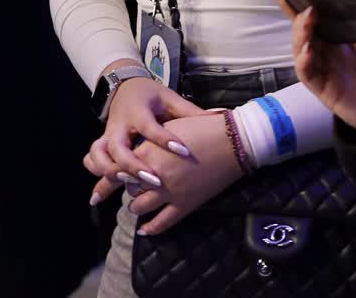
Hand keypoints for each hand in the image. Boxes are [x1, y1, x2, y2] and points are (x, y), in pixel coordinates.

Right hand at [84, 76, 205, 207]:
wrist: (125, 87)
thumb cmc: (152, 96)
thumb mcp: (170, 99)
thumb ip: (190, 112)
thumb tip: (219, 117)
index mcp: (139, 111)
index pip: (150, 127)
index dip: (165, 140)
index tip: (183, 152)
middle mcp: (120, 124)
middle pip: (119, 146)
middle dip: (133, 165)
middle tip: (153, 181)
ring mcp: (108, 134)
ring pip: (98, 154)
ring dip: (110, 171)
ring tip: (126, 186)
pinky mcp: (102, 144)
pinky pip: (92, 160)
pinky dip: (96, 175)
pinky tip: (99, 195)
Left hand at [124, 113, 243, 234]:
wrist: (232, 141)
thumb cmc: (204, 127)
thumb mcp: (172, 126)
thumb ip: (153, 139)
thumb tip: (140, 150)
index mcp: (150, 150)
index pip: (124, 166)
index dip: (124, 169)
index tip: (126, 170)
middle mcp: (155, 173)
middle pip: (130, 187)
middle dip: (131, 187)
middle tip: (134, 186)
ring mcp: (169, 191)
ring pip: (139, 207)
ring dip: (136, 206)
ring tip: (137, 205)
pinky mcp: (184, 204)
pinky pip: (161, 223)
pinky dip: (150, 228)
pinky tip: (144, 230)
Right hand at [276, 0, 355, 137]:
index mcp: (345, 37)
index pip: (320, 17)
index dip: (303, 2)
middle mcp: (331, 51)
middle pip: (304, 30)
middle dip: (296, 15)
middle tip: (303, 4)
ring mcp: (326, 70)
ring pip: (301, 49)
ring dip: (300, 35)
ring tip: (306, 22)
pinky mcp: (325, 90)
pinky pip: (307, 74)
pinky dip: (304, 62)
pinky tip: (308, 52)